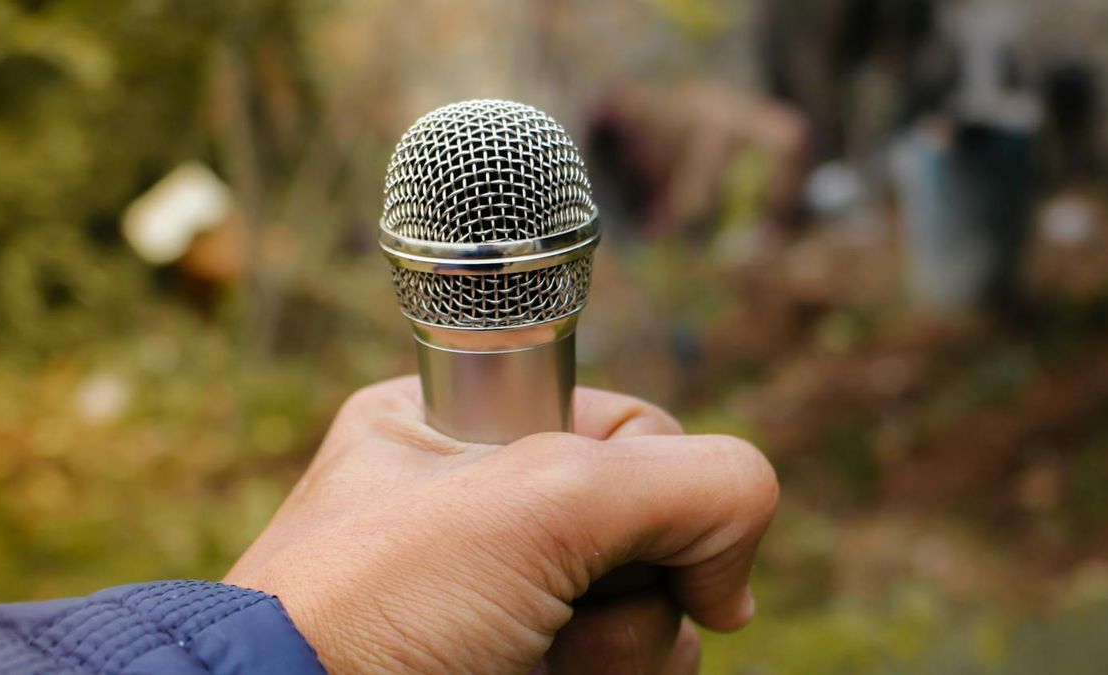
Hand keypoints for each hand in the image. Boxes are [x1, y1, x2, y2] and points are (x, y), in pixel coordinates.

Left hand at [225, 376, 778, 673]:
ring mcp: (507, 603)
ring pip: (654, 616)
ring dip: (618, 653)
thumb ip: (691, 484)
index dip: (649, 479)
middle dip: (628, 585)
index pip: (631, 423)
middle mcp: (487, 511)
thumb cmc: (375, 610)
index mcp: (460, 426)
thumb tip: (732, 584)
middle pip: (655, 527)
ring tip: (526, 664)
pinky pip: (629, 672)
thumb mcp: (537, 503)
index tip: (605, 530)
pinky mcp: (525, 671)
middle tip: (548, 609)